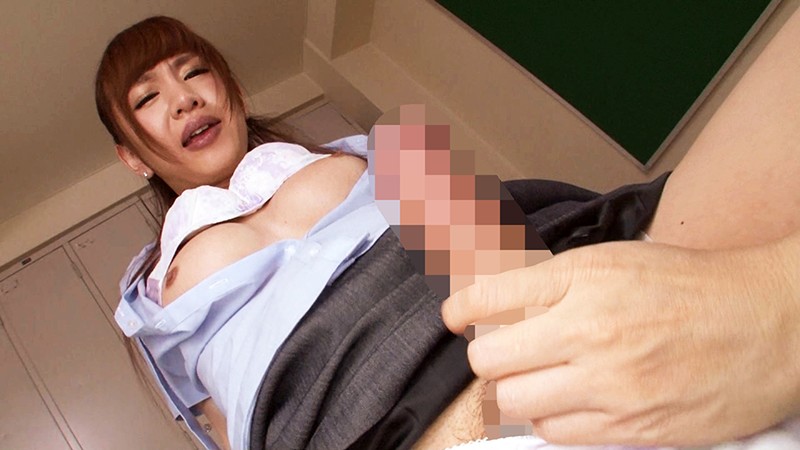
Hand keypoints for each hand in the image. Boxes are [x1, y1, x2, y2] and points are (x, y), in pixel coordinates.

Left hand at [442, 233, 799, 445]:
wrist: (767, 324)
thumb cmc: (690, 286)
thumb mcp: (613, 260)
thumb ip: (551, 279)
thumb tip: (493, 293)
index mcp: (581, 279)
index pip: (485, 297)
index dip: (459, 308)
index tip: (455, 316)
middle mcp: (587, 330)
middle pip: (488, 358)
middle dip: (488, 354)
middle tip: (506, 349)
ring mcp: (607, 384)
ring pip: (513, 402)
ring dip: (516, 390)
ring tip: (539, 377)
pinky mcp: (629, 428)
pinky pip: (553, 433)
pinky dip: (549, 418)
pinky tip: (568, 400)